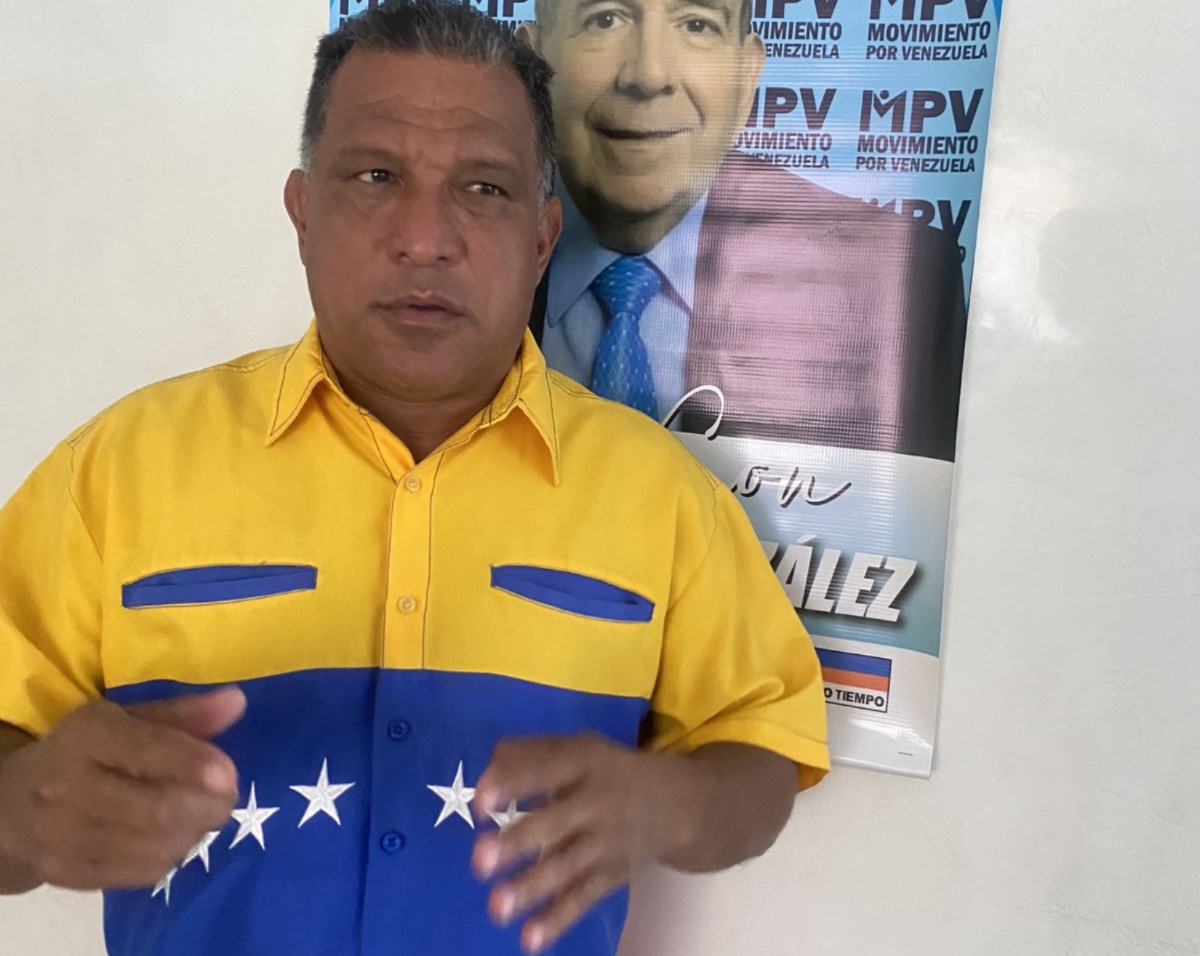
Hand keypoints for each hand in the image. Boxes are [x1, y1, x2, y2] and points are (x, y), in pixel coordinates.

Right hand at [0, 687, 244, 890]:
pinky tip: (175, 837)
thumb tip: (237, 701)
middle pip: (157, 810)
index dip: (195, 764)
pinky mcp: (67, 874)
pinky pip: (139, 872)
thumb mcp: (125, 718)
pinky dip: (170, 856)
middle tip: (228, 799)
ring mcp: (63, 837)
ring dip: (193, 832)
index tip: (230, 774)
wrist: (13, 807)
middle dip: (207, 807)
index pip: (147, 751)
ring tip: (202, 815)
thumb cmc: (86, 752)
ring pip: (154, 847)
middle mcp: (67, 787)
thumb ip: (182, 713)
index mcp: (85, 736)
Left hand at [471, 734, 682, 953]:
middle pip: (554, 823)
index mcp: (584, 762)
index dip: (513, 784)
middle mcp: (596, 802)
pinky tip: (529, 939)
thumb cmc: (606, 772)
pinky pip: (582, 898)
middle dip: (517, 842)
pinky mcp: (611, 875)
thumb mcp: (578, 748)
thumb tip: (488, 765)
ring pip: (565, 866)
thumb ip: (531, 753)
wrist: (673, 804)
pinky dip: (557, 919)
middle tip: (479, 860)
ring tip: (496, 908)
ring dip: (531, 887)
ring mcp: (605, 842)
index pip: (546, 769)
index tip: (479, 803)